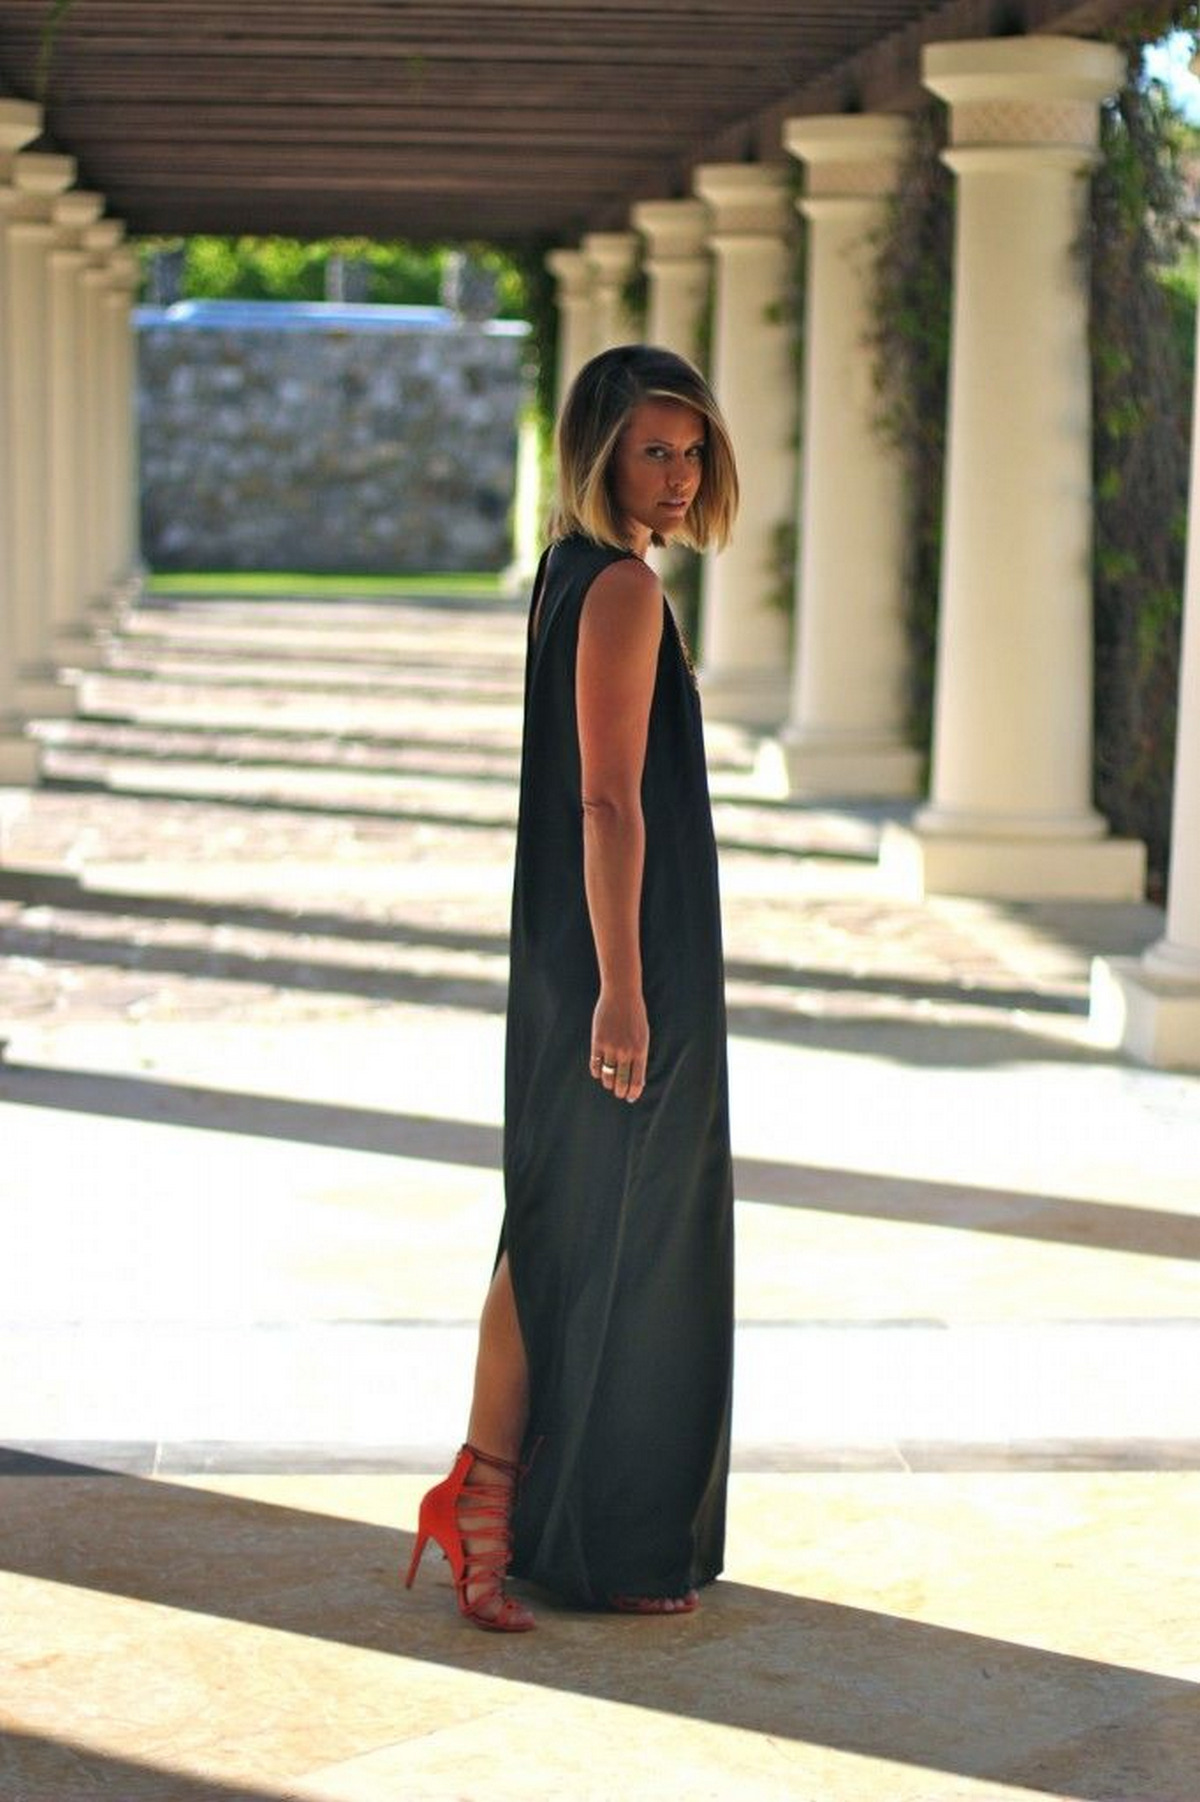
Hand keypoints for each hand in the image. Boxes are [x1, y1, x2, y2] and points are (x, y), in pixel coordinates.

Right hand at [589, 988, 648, 1103]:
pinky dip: (596, 1072)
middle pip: (621, 1082)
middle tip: (618, 1093)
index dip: (633, 1093)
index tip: (630, 1097)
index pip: (637, 1081)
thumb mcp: (643, 1036)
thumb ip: (640, 1056)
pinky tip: (598, 1072)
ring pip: (607, 1075)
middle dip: (620, 1091)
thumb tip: (637, 1080)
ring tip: (609, 1083)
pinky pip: (595, 1064)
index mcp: (640, 1050)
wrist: (621, 995)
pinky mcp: (597, 1042)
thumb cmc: (635, 1016)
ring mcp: (611, 1047)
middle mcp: (626, 1051)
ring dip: (608, 1083)